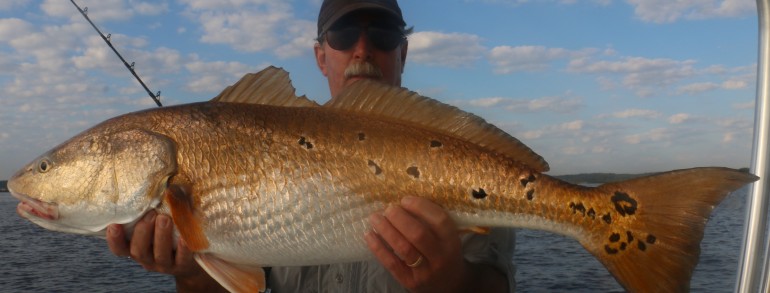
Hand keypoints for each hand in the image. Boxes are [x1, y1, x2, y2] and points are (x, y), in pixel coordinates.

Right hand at [106, 210, 225, 291]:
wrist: (196, 257)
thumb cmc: (174, 233)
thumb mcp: (162, 221)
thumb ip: (160, 207)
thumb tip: (168, 186)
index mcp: (139, 247)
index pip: (120, 249)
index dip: (115, 240)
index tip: (113, 225)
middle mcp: (148, 259)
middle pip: (138, 251)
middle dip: (143, 231)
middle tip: (151, 214)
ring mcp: (165, 264)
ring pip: (159, 255)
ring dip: (161, 236)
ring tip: (165, 219)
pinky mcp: (183, 266)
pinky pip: (181, 259)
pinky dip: (182, 249)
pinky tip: (185, 238)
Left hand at [365, 196, 507, 292]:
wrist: (450, 286)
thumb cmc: (444, 254)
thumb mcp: (447, 239)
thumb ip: (432, 222)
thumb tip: (403, 199)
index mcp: (452, 242)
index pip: (439, 221)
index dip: (421, 207)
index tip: (405, 199)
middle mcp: (440, 257)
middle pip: (418, 234)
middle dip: (399, 218)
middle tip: (388, 208)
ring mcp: (425, 272)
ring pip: (403, 248)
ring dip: (386, 230)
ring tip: (375, 217)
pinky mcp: (410, 282)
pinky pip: (391, 263)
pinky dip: (378, 248)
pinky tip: (369, 235)